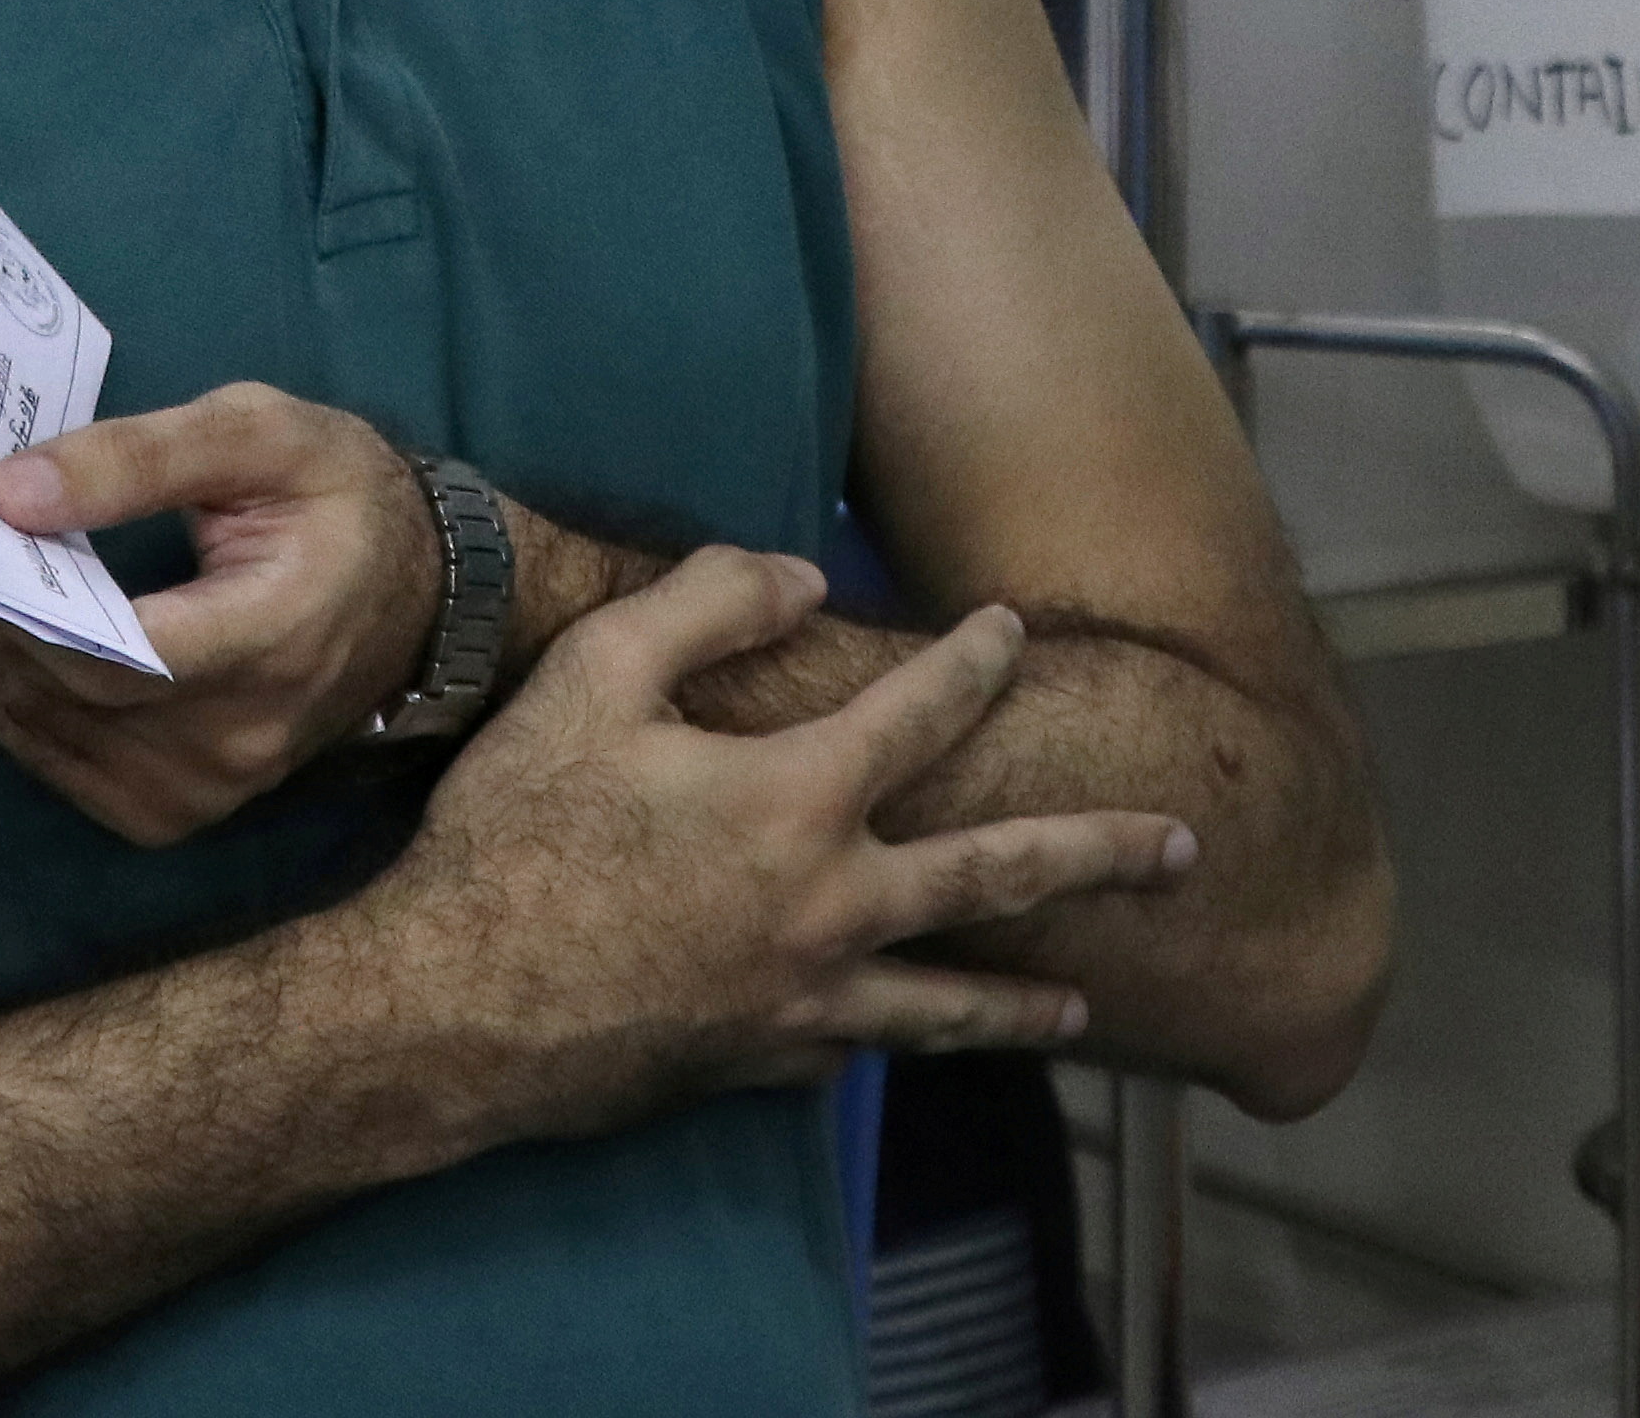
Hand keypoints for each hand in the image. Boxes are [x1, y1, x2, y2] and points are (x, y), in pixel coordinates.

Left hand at [0, 384, 436, 845]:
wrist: (415, 596)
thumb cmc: (337, 495)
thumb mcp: (259, 432)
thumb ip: (137, 457)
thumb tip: (8, 492)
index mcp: (276, 636)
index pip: (117, 647)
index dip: (18, 598)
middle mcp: (239, 737)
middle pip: (66, 692)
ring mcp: (206, 789)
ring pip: (46, 732)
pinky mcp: (174, 809)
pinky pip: (58, 759)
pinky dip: (8, 695)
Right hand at [331, 548, 1195, 1144]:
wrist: (454, 1010)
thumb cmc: (513, 833)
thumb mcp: (591, 678)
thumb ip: (707, 606)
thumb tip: (804, 576)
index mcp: (800, 798)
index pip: (927, 711)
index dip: (979, 660)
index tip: (1014, 631)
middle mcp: (834, 905)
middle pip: (1003, 874)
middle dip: (1102, 852)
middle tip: (1185, 848)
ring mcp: (808, 999)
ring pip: (954, 1003)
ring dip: (1029, 1004)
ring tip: (1088, 1010)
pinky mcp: (766, 1063)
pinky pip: (863, 1048)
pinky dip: (908, 1041)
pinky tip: (917, 1036)